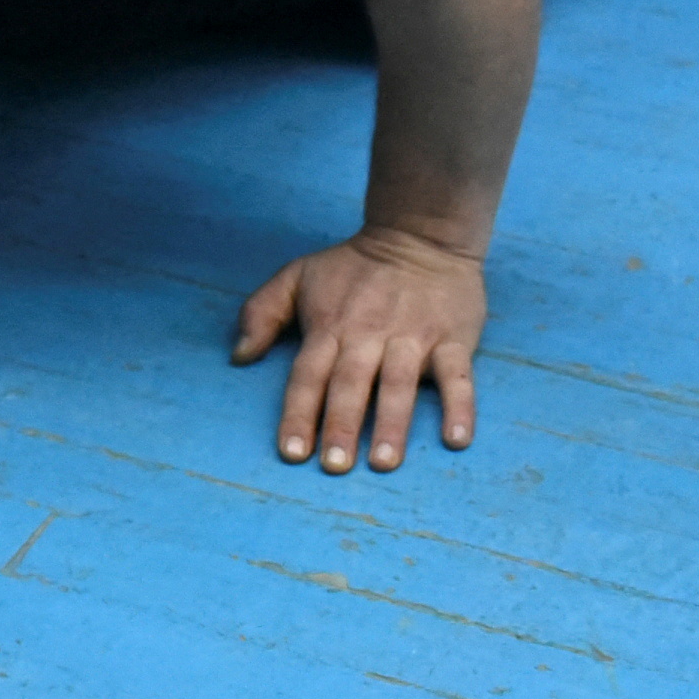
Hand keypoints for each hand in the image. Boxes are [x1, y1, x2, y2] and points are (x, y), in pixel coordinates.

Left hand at [229, 226, 482, 475]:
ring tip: (383, 462)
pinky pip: (457, 376)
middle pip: (351, 385)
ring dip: (391, 424)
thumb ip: (261, 312)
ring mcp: (413, 338)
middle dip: (340, 425)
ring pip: (399, 385)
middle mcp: (369, 335)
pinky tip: (458, 439)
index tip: (292, 453)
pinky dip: (460, 407)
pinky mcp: (453, 339)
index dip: (299, 414)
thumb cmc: (354, 266)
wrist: (421, 233)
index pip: (308, 376)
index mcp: (331, 327)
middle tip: (335, 466)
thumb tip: (238, 356)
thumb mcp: (297, 275)